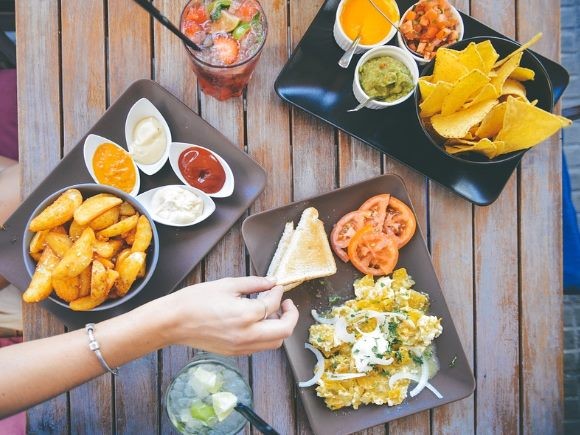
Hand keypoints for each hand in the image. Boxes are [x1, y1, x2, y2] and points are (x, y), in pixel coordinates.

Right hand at [162, 276, 298, 354]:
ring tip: (272, 312)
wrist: (173, 322)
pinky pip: (260, 347)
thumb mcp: (227, 285)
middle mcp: (247, 335)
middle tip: (286, 303)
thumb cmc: (196, 300)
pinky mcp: (235, 353)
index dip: (278, 293)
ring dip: (280, 327)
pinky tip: (258, 321)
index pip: (273, 305)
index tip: (276, 286)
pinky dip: (266, 335)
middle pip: (284, 331)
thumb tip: (272, 281)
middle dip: (290, 315)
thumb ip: (254, 283)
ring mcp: (241, 347)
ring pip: (274, 343)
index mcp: (246, 315)